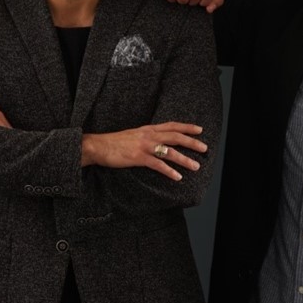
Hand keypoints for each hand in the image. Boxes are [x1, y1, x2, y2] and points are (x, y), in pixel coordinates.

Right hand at [81, 122, 207, 179]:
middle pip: (175, 136)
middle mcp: (148, 135)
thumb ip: (146, 137)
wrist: (97, 146)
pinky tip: (177, 177)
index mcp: (147, 129)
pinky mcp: (138, 158)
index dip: (186, 127)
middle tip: (204, 148)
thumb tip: (157, 141)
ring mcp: (144, 146)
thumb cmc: (113, 142)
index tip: (199, 129)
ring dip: (184, 159)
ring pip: (170, 152)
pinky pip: (158, 165)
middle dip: (192, 142)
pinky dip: (169, 171)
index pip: (171, 125)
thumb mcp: (133, 135)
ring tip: (196, 166)